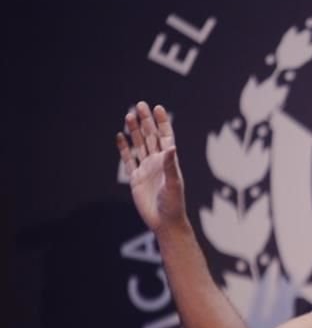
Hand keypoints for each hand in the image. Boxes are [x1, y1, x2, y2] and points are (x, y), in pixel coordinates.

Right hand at [116, 102, 188, 232]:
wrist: (164, 222)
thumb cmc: (174, 204)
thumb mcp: (174, 184)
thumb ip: (171, 165)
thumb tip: (171, 147)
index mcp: (169, 161)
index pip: (166, 136)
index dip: (162, 122)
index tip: (157, 108)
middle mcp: (158, 162)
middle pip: (151, 136)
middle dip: (146, 121)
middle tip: (140, 105)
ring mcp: (146, 169)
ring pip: (139, 145)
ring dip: (134, 131)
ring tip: (129, 115)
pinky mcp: (135, 179)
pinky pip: (129, 160)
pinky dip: (124, 148)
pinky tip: (120, 136)